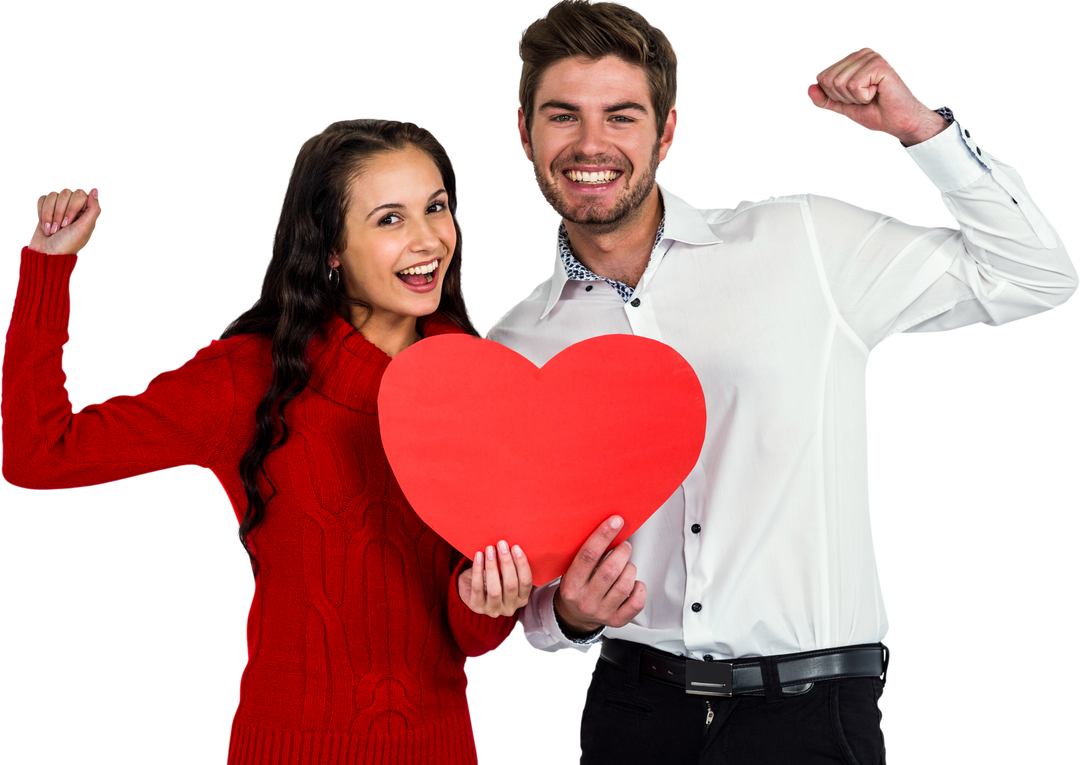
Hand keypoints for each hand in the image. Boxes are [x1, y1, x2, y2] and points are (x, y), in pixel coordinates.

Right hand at [29, 185, 102, 254]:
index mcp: (86, 211)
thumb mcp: (84, 228)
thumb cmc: (67, 243)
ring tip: (51, 230)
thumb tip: (96, 189)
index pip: (80, 194)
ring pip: (52, 194)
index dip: (71, 208)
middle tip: (58, 229)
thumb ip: (93, 209)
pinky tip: (43, 224)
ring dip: (49, 214)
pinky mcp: (46, 208)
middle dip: (59, 212)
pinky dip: (41, 212)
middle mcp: (73, 207)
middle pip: (65, 192)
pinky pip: (42, 198)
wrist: (46, 253)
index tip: (68, 224)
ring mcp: (59, 206)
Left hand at [457, 540, 532, 617]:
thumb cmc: (493, 578)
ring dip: (492, 566)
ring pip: (494, 590)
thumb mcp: (506, 575)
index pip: (526, 582)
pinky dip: (478, 570)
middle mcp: (510, 608)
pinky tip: (478, 556)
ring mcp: (493, 610)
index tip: (515, 547)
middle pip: (511, 585)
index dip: (522, 564)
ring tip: (489, 549)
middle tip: (501, 544)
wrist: (471, 589)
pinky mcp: (477, 607)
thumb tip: (512, 545)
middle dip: (506, 562)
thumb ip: (512, 566)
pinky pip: (477, 587)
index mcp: (522, 598)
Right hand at [553, 516, 645, 636]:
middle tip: (625, 545)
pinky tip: (633, 582)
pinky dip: (639, 588)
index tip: (616, 521)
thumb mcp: (571, 571)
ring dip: (630, 568)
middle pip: (610, 571)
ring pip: (625, 585)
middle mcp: (585, 601)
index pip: (588, 556)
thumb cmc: (577, 587)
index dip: (603, 535)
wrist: (574, 617)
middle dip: (622, 552)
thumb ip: (587, 555)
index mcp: (571, 585)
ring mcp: (602, 612)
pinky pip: (636, 603)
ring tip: (626, 565)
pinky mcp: (617, 620)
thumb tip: (609, 528)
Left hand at [804, 45, 946, 145]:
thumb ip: (824, 98)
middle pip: (828, 79)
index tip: (854, 98)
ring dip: (853, 98)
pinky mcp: (879, 64)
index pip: (822, 76)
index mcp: (852, 59)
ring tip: (871, 96)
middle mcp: (861, 52)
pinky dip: (862, 97)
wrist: (898, 123)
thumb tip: (808, 87)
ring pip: (839, 82)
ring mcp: (871, 56)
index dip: (833, 96)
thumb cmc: (874, 112)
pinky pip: (854, 85)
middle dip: (842, 97)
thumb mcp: (842, 107)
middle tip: (864, 98)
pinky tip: (878, 93)